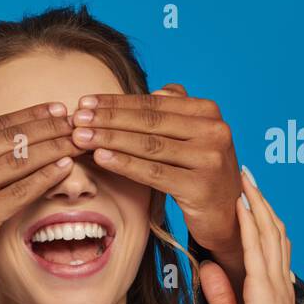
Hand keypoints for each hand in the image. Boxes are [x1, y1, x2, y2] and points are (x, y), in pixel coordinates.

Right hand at [0, 103, 82, 291]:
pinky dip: (44, 178)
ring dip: (53, 149)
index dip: (29, 115)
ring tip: (77, 143)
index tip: (55, 110)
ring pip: (17, 161)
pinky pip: (17, 193)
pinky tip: (64, 169)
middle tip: (76, 122)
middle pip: (9, 138)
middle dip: (48, 127)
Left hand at [71, 83, 245, 288]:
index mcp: (209, 112)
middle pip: (149, 121)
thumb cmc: (201, 171)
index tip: (85, 102)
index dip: (117, 102)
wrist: (227, 215)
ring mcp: (210, 159)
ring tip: (80, 137)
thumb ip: (178, 109)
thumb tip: (156, 89)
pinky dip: (124, 164)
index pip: (154, 103)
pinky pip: (153, 173)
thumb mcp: (195, 135)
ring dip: (110, 139)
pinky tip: (101, 157)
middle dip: (108, 118)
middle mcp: (214, 131)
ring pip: (149, 145)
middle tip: (76, 118)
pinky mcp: (200, 187)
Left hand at [197, 170, 303, 303]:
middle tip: (246, 173)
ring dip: (256, 202)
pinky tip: (242, 204)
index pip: (266, 246)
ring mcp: (273, 284)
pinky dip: (250, 223)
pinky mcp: (264, 291)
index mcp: (270, 290)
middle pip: (270, 231)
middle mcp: (276, 281)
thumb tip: (208, 267)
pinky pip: (257, 249)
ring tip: (244, 177)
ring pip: (267, 232)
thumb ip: (222, 295)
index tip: (245, 197)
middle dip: (259, 200)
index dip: (257, 219)